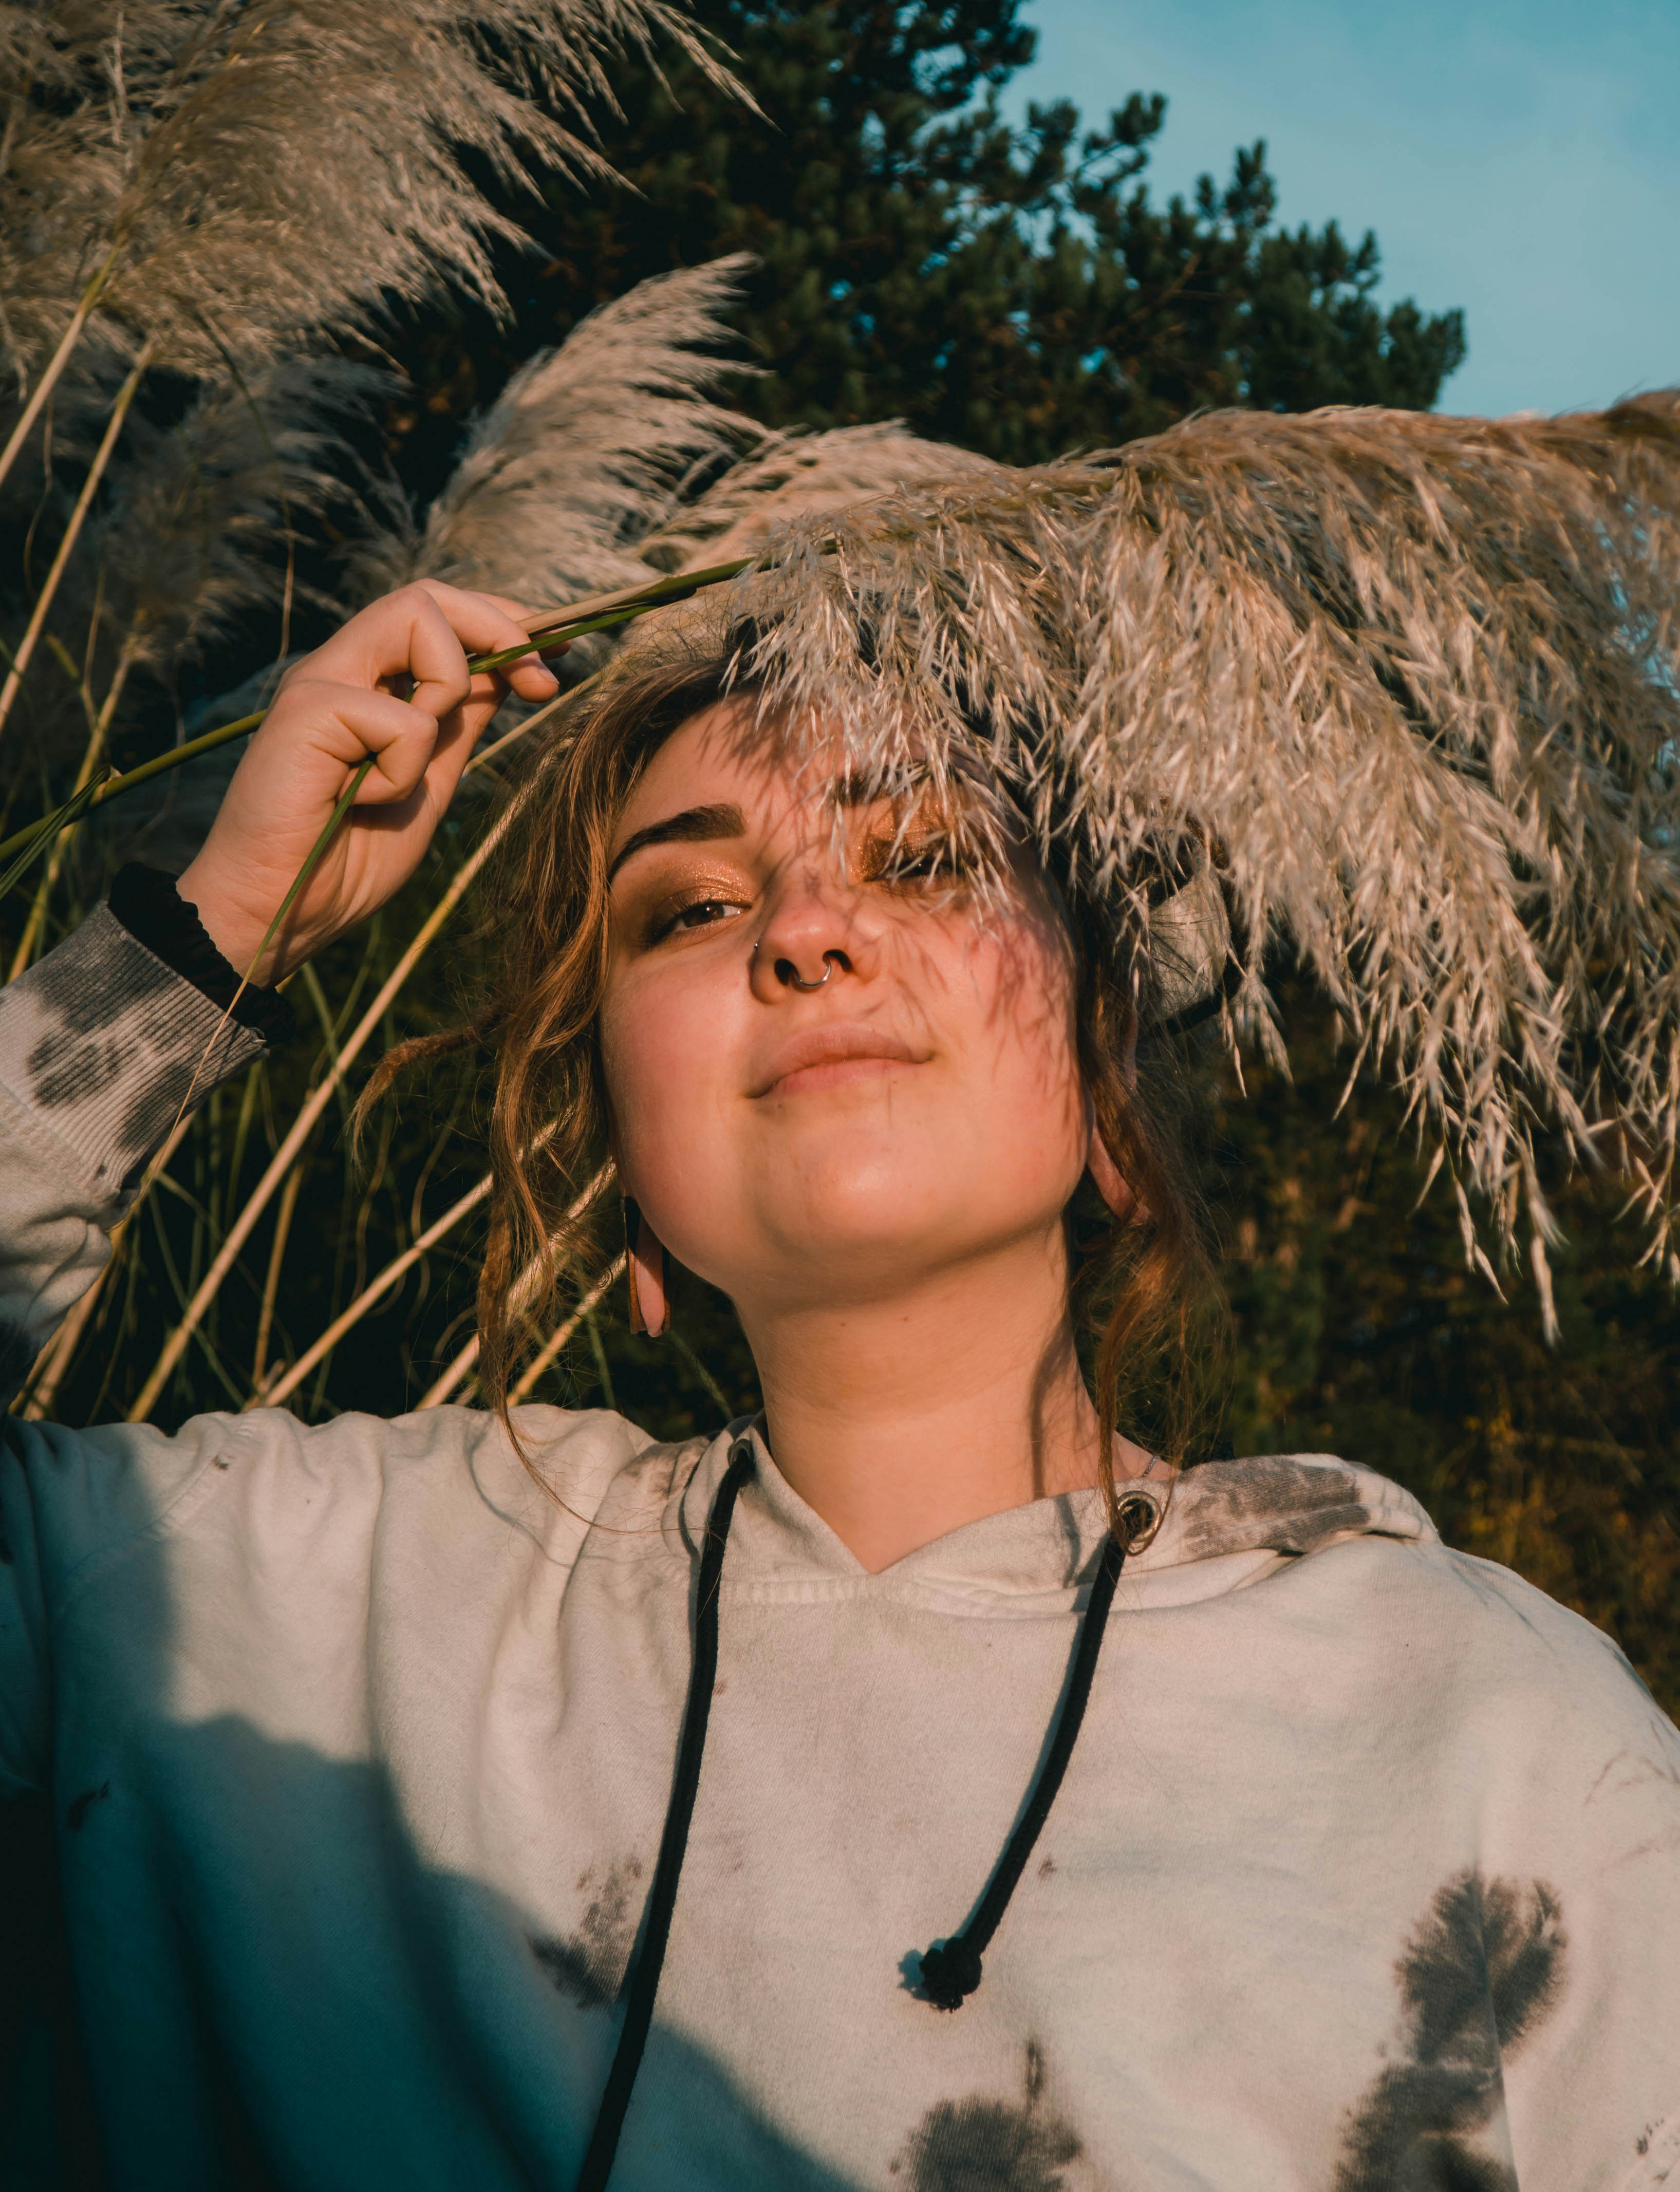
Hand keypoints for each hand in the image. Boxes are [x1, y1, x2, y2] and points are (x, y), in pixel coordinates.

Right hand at [178, 583, 559, 982]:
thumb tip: (510, 672)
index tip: (558, 654)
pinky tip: (363, 802)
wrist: (280, 912)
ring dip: (447, 694)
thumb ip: (458, 724)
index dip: (502, 621)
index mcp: (368, 683)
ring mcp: (318, 682)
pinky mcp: (305, 709)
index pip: (437, 613)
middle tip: (540, 682)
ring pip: (416, 621)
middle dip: (499, 627)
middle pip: (427, 594)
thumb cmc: (345, 857)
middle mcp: (340, 669)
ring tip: (409, 767)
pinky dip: (404, 771)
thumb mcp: (428, 781)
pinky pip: (402, 717)